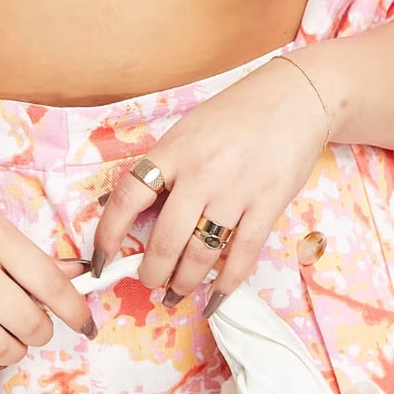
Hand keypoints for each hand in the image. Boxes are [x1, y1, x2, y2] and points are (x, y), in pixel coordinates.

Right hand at [0, 156, 96, 378]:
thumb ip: (29, 255)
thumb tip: (75, 277)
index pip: (52, 285)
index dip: (77, 311)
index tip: (87, 324)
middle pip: (30, 323)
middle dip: (42, 332)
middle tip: (36, 327)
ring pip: (0, 348)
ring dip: (13, 351)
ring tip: (8, 339)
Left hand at [90, 55, 328, 311]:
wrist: (294, 97)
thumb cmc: (237, 112)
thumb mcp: (189, 129)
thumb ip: (166, 166)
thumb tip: (138, 210)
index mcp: (174, 149)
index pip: (128, 198)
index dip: (107, 236)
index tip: (100, 261)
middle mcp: (201, 172)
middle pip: (166, 239)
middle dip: (152, 272)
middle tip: (150, 282)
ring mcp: (236, 191)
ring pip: (201, 253)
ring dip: (185, 282)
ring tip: (178, 292)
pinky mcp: (268, 204)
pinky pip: (243, 255)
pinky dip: (227, 282)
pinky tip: (216, 295)